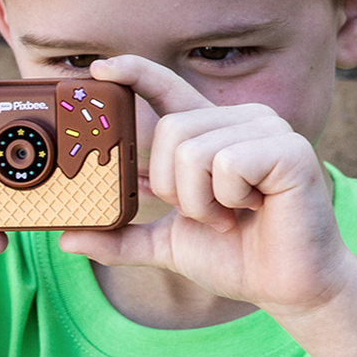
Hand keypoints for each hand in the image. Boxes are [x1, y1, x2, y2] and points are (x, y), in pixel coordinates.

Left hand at [58, 55, 356, 321]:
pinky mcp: (289, 149)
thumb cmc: (237, 257)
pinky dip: (227, 198)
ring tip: (230, 216)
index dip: (134, 73)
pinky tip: (253, 209)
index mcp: (213, 133)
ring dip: (201, 201)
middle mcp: (242, 120)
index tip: (99, 69)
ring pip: (194, 149)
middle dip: (174, 187)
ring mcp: (269, 130)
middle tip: (206, 213)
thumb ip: (121, 237)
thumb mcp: (166, 244)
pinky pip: (226, 162)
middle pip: (172, 129)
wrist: (287, 288)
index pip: (168, 89)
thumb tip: (66, 239)